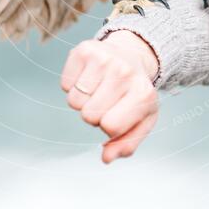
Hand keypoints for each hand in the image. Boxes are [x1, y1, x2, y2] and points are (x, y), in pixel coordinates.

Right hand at [61, 31, 159, 163]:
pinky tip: (88, 77)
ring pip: (74, 101)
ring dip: (82, 101)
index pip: (110, 126)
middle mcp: (125, 73)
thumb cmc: (134, 93)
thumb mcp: (141, 120)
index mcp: (143, 94)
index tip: (116, 114)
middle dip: (94, 114)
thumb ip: (127, 144)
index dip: (108, 127)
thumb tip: (106, 158)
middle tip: (106, 100)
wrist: (131, 55)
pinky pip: (65, 84)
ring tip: (97, 89)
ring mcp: (105, 59)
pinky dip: (72, 85)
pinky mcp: (85, 49)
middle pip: (89, 115)